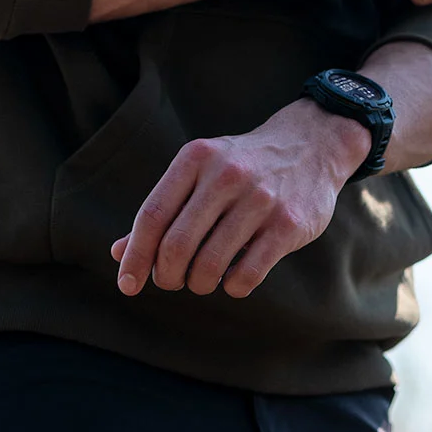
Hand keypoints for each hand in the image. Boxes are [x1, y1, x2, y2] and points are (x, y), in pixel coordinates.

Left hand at [110, 98, 369, 298]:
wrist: (312, 144)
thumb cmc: (243, 167)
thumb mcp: (200, 173)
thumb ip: (163, 211)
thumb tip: (120, 254)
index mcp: (196, 158)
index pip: (152, 216)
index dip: (135, 256)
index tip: (128, 285)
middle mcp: (227, 174)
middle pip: (176, 246)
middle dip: (167, 276)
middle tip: (172, 281)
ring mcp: (261, 198)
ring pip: (209, 265)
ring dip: (198, 284)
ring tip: (203, 280)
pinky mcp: (288, 223)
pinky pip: (246, 275)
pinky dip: (232, 287)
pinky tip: (234, 277)